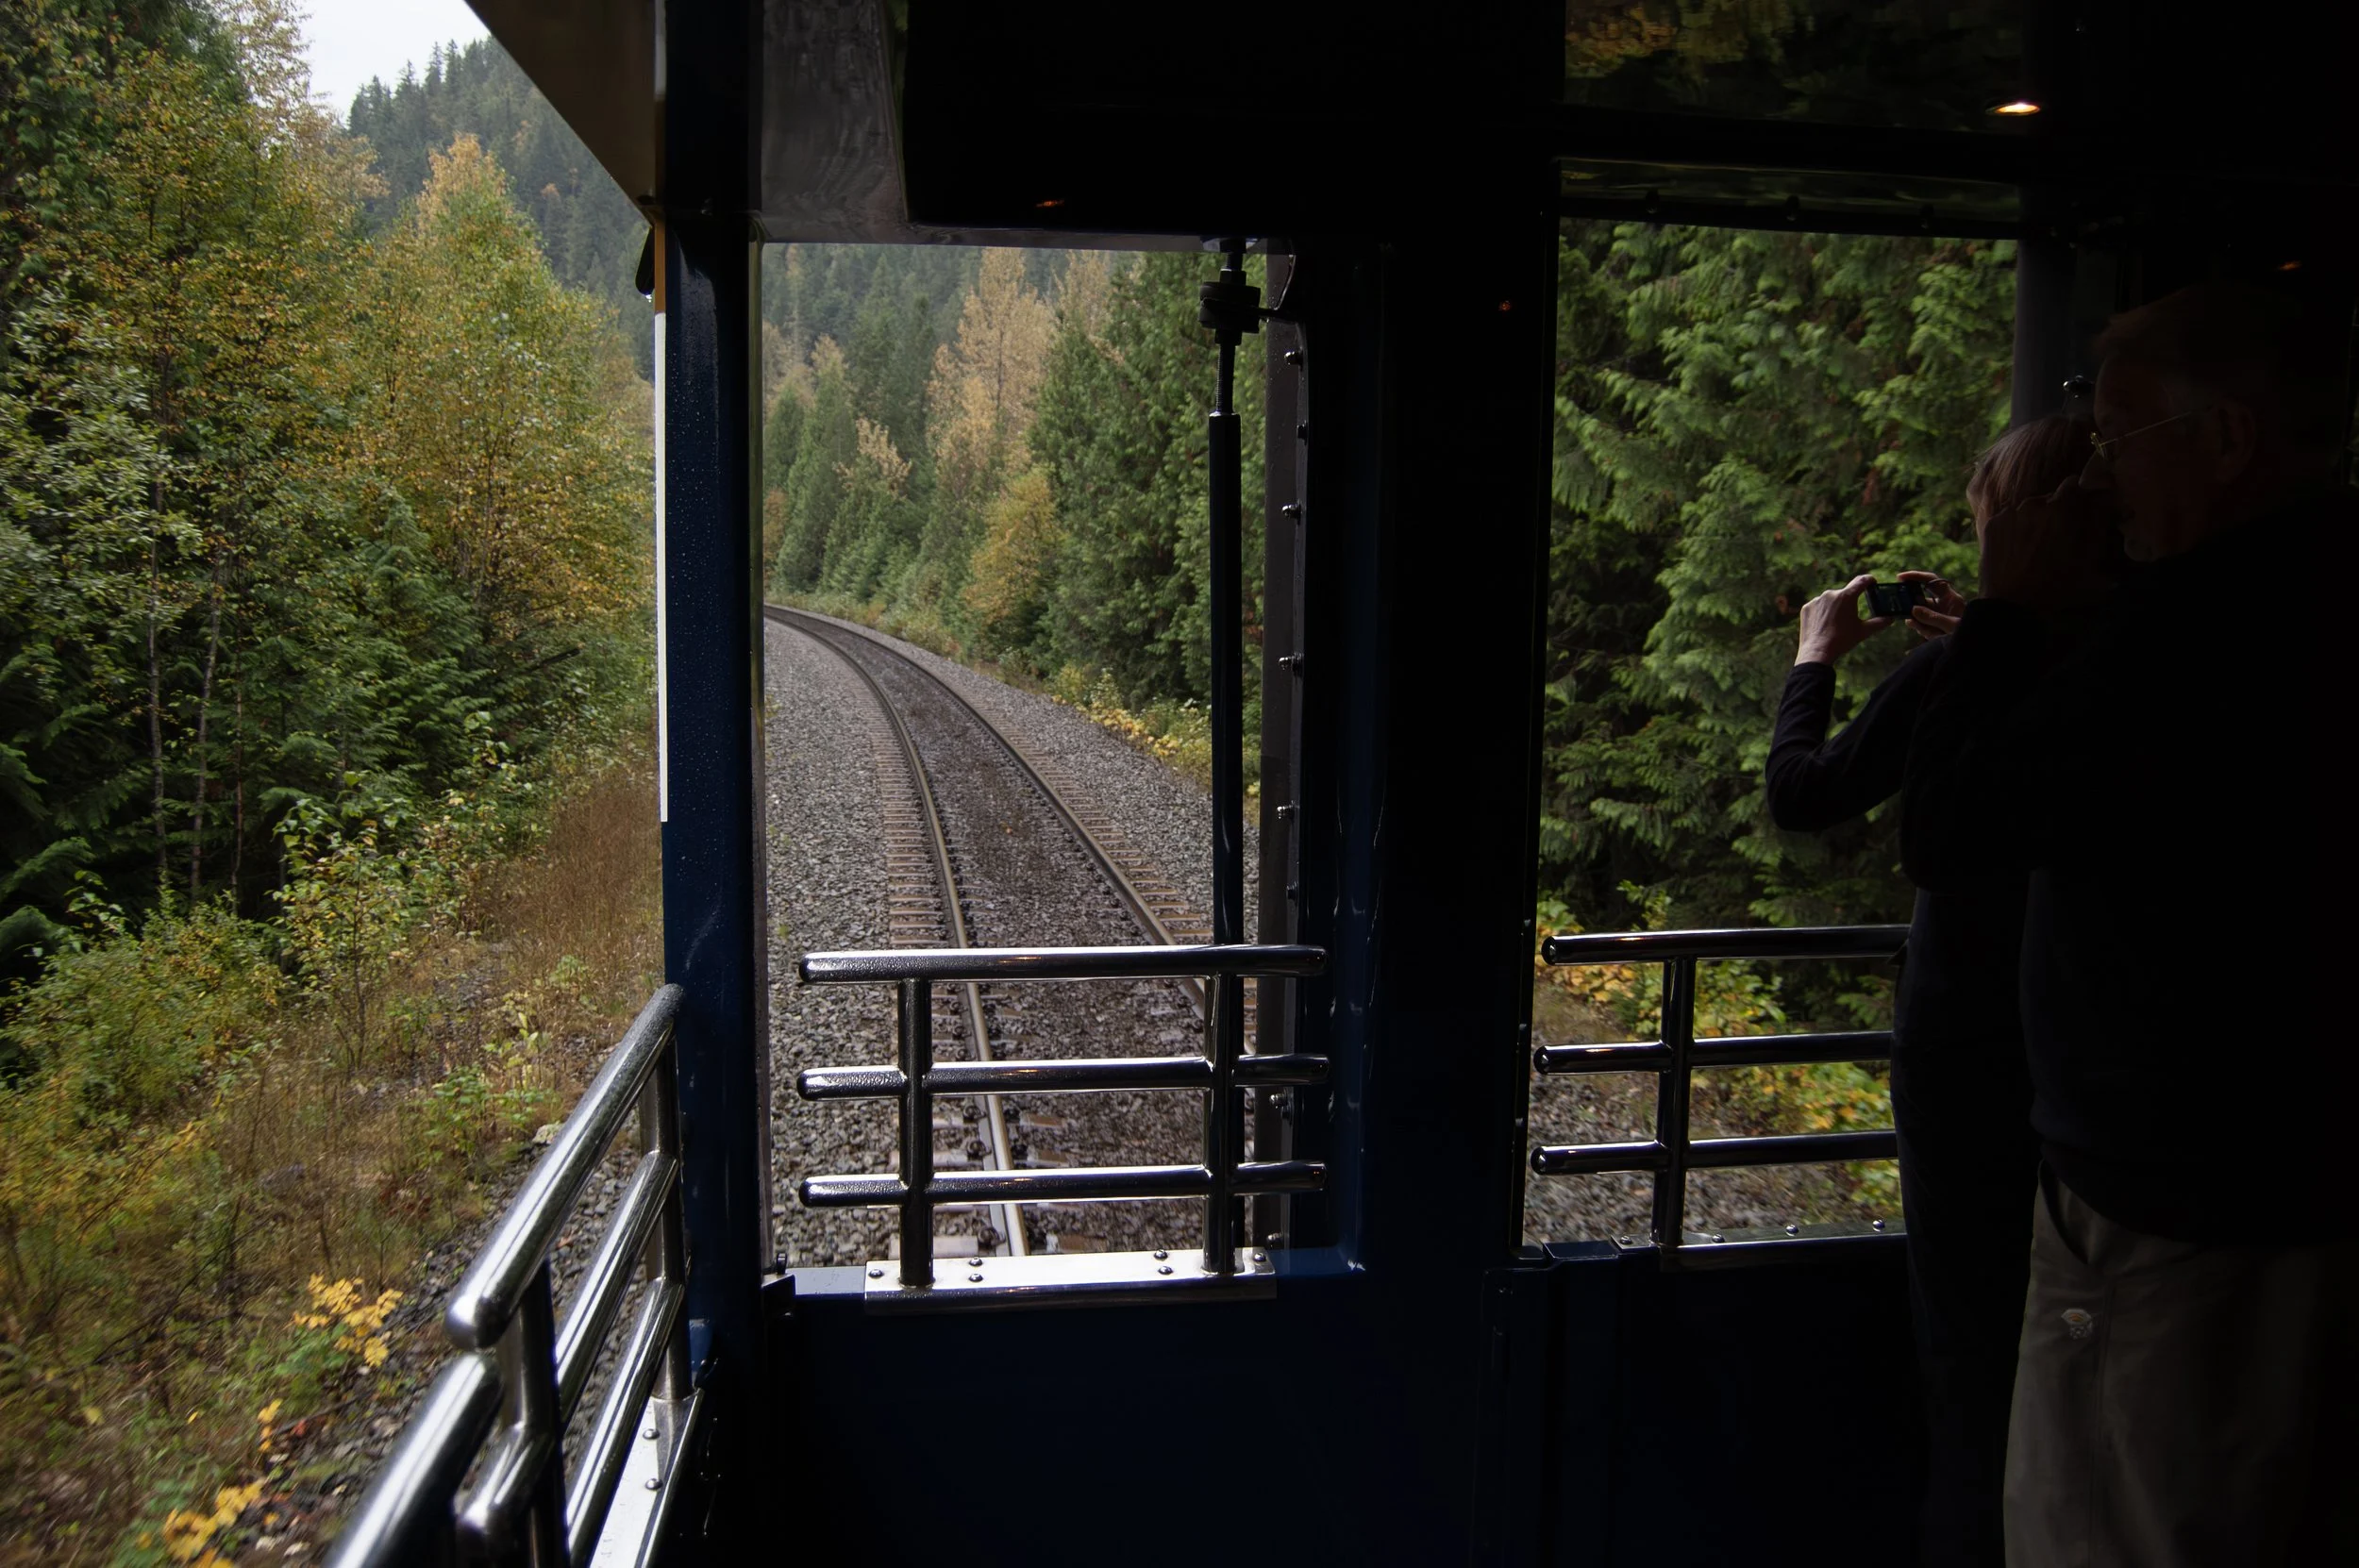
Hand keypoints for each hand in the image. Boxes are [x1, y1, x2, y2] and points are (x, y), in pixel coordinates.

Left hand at [1794, 573, 1892, 665]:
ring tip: (1836, 624)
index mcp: (1846, 596)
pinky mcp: (1807, 607)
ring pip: (1830, 600)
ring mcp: (1817, 600)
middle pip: (1845, 593)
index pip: (1861, 581)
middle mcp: (1831, 594)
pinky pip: (1818, 606)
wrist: (1817, 652)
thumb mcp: (1864, 631)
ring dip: (1835, 607)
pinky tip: (1824, 625)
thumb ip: (1879, 622)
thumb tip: (1891, 618)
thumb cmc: (1842, 640)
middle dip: (1849, 602)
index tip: (1872, 582)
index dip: (1869, 580)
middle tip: (1850, 616)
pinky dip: (1822, 613)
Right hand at [1899, 570, 1964, 636]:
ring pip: (1919, 613)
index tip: (1900, 577)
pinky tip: (1925, 632)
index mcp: (1950, 598)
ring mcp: (1937, 615)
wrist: (1975, 649)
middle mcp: (1942, 604)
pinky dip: (1919, 628)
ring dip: (1916, 620)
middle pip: (1921, 597)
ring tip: (1923, 628)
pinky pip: (1921, 625)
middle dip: (1910, 602)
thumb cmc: (1969, 633)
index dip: (1916, 576)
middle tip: (1899, 606)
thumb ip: (1932, 618)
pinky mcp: (1933, 626)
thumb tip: (1913, 610)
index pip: (1931, 581)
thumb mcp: (1952, 626)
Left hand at [1979, 478, 2116, 611]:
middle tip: (2061, 535)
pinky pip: (2010, 518)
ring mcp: (2009, 513)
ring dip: (2037, 519)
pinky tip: (2019, 548)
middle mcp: (2032, 503)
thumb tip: (2104, 496)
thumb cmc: (2056, 584)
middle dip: (2059, 511)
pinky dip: (2017, 527)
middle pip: (2051, 498)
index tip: (2083, 509)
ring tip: (2037, 545)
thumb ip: (2098, 522)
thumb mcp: (2089, 557)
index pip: (2074, 484)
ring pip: (2029, 508)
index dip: (2080, 495)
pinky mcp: (1991, 524)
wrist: (2011, 603)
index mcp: (2059, 509)